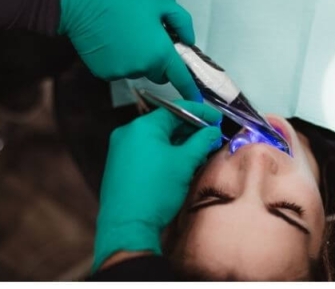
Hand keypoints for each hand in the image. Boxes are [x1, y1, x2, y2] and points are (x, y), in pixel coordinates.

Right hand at [59, 0, 200, 100]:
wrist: (81, 2)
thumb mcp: (160, 2)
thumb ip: (182, 22)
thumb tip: (189, 41)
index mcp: (160, 52)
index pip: (181, 78)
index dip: (190, 89)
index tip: (197, 98)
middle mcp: (143, 68)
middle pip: (160, 74)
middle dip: (160, 62)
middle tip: (150, 38)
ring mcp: (122, 73)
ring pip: (138, 71)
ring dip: (138, 59)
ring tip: (126, 34)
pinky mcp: (104, 74)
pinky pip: (119, 70)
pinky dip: (120, 61)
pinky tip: (111, 41)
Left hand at [92, 101, 221, 271]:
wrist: (128, 226)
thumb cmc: (155, 192)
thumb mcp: (184, 163)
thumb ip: (201, 142)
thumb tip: (212, 132)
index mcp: (142, 126)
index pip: (175, 109)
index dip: (199, 113)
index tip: (215, 118)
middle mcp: (128, 133)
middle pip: (164, 122)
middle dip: (189, 129)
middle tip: (209, 136)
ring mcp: (121, 149)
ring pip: (156, 137)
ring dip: (177, 141)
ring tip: (197, 150)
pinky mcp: (119, 164)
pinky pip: (146, 149)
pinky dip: (163, 151)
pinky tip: (179, 161)